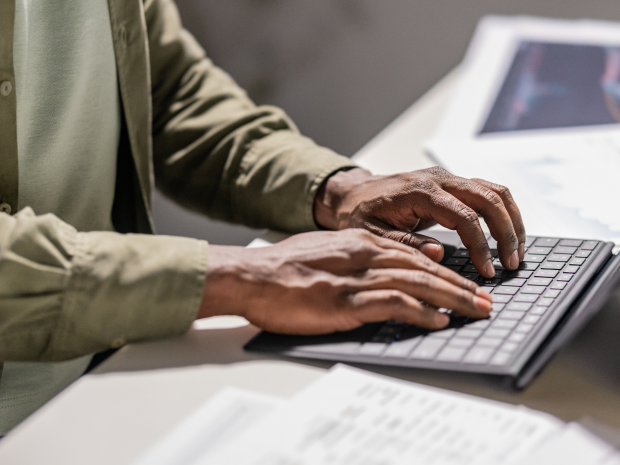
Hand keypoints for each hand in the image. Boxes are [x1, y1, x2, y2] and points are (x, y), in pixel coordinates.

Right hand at [198, 229, 491, 333]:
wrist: (252, 275)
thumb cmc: (284, 267)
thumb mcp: (326, 250)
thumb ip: (361, 254)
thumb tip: (391, 263)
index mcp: (361, 242)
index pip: (414, 254)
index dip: (445, 270)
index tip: (465, 284)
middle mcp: (365, 255)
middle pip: (424, 267)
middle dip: (459, 284)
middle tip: (485, 301)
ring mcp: (356, 278)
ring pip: (417, 282)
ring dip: (451, 298)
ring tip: (476, 311)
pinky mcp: (345, 301)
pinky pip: (393, 303)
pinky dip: (420, 312)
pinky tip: (437, 321)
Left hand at [314, 167, 525, 277]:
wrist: (354, 193)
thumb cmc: (360, 214)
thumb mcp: (372, 234)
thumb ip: (404, 243)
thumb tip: (438, 253)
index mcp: (421, 192)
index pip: (464, 217)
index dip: (480, 246)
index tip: (486, 271)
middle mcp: (440, 179)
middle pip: (489, 199)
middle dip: (506, 232)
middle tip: (511, 264)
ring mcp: (448, 178)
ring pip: (495, 191)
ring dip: (511, 220)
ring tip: (516, 252)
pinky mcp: (453, 184)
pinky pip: (488, 192)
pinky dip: (503, 212)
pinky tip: (507, 236)